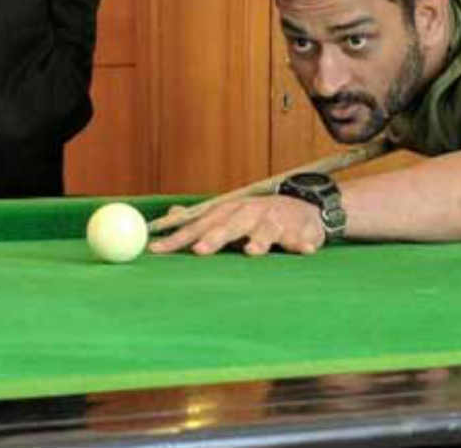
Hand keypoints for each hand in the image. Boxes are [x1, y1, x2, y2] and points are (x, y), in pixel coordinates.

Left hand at [148, 195, 326, 256]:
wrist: (301, 208)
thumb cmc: (256, 217)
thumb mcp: (227, 216)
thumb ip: (199, 221)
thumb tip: (170, 215)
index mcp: (227, 212)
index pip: (198, 225)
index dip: (178, 238)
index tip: (157, 250)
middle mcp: (248, 214)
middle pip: (229, 226)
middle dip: (214, 238)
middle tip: (200, 250)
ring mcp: (274, 221)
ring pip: (266, 230)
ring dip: (259, 240)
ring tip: (252, 252)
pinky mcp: (299, 230)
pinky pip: (299, 238)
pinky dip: (301, 243)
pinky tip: (303, 250)